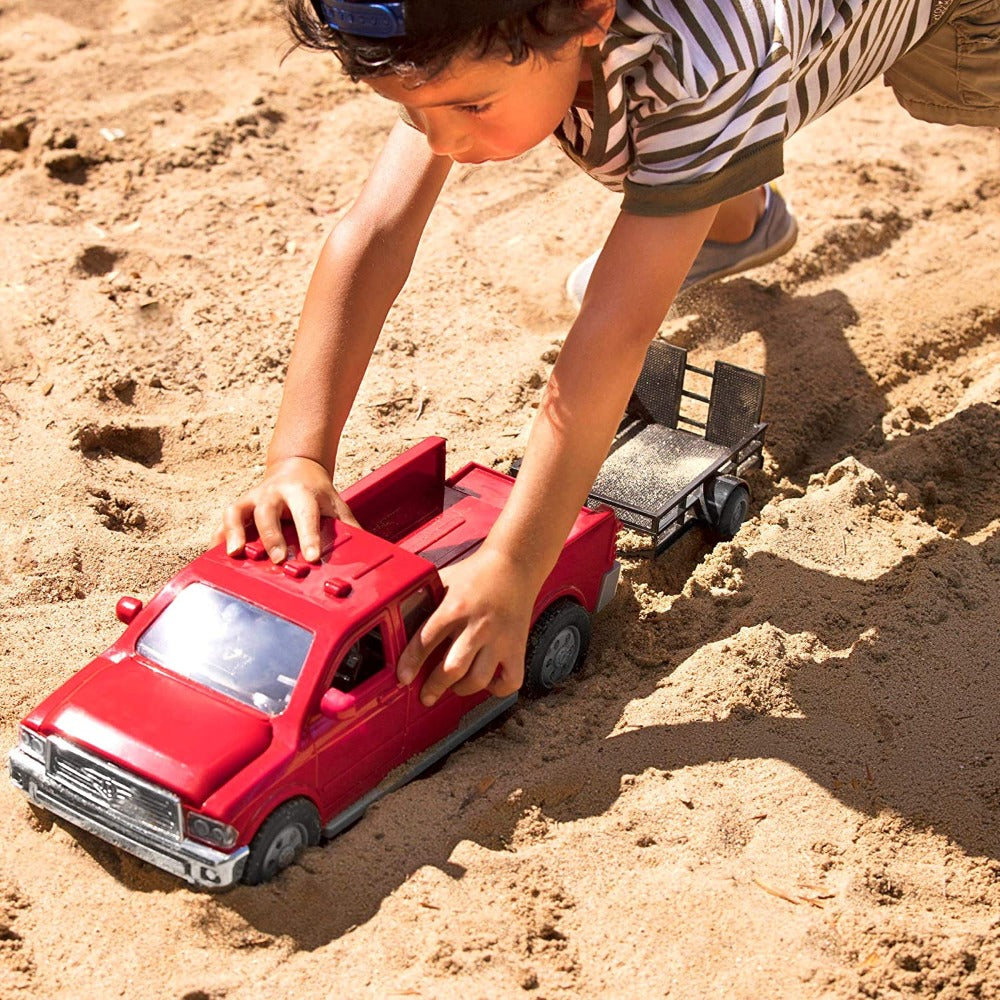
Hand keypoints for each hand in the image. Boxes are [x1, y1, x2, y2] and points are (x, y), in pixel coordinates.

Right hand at [217, 456, 359, 563]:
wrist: (297, 466)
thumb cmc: (317, 493)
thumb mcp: (335, 504)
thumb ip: (347, 527)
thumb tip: (368, 551)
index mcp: (302, 492)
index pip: (306, 514)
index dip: (309, 536)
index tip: (312, 558)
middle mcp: (274, 493)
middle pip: (268, 512)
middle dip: (270, 536)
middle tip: (275, 559)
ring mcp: (254, 498)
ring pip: (238, 511)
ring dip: (234, 532)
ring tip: (235, 554)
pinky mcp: (240, 506)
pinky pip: (225, 520)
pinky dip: (219, 536)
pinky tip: (217, 553)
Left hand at [396, 547, 538, 705]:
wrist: (515, 562)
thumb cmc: (477, 571)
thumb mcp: (445, 579)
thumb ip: (425, 598)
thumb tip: (399, 612)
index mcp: (455, 607)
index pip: (426, 640)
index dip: (411, 663)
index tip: (404, 678)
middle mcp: (477, 625)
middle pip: (452, 668)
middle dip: (434, 687)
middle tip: (426, 696)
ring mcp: (499, 639)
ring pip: (479, 679)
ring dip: (462, 690)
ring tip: (454, 686)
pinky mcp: (517, 646)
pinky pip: (510, 680)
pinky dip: (498, 689)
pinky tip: (488, 682)